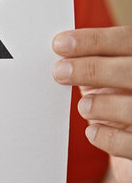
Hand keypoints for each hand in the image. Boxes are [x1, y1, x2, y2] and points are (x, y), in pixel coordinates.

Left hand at [53, 26, 131, 182]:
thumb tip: (58, 51)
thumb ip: (90, 64)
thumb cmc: (116, 102)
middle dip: (93, 69)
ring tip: (83, 107)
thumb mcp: (106, 79)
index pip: (127, 40)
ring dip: (102, 104)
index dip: (94, 40)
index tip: (59, 44)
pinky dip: (107, 137)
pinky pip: (130, 143)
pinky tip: (92, 131)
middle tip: (60, 72)